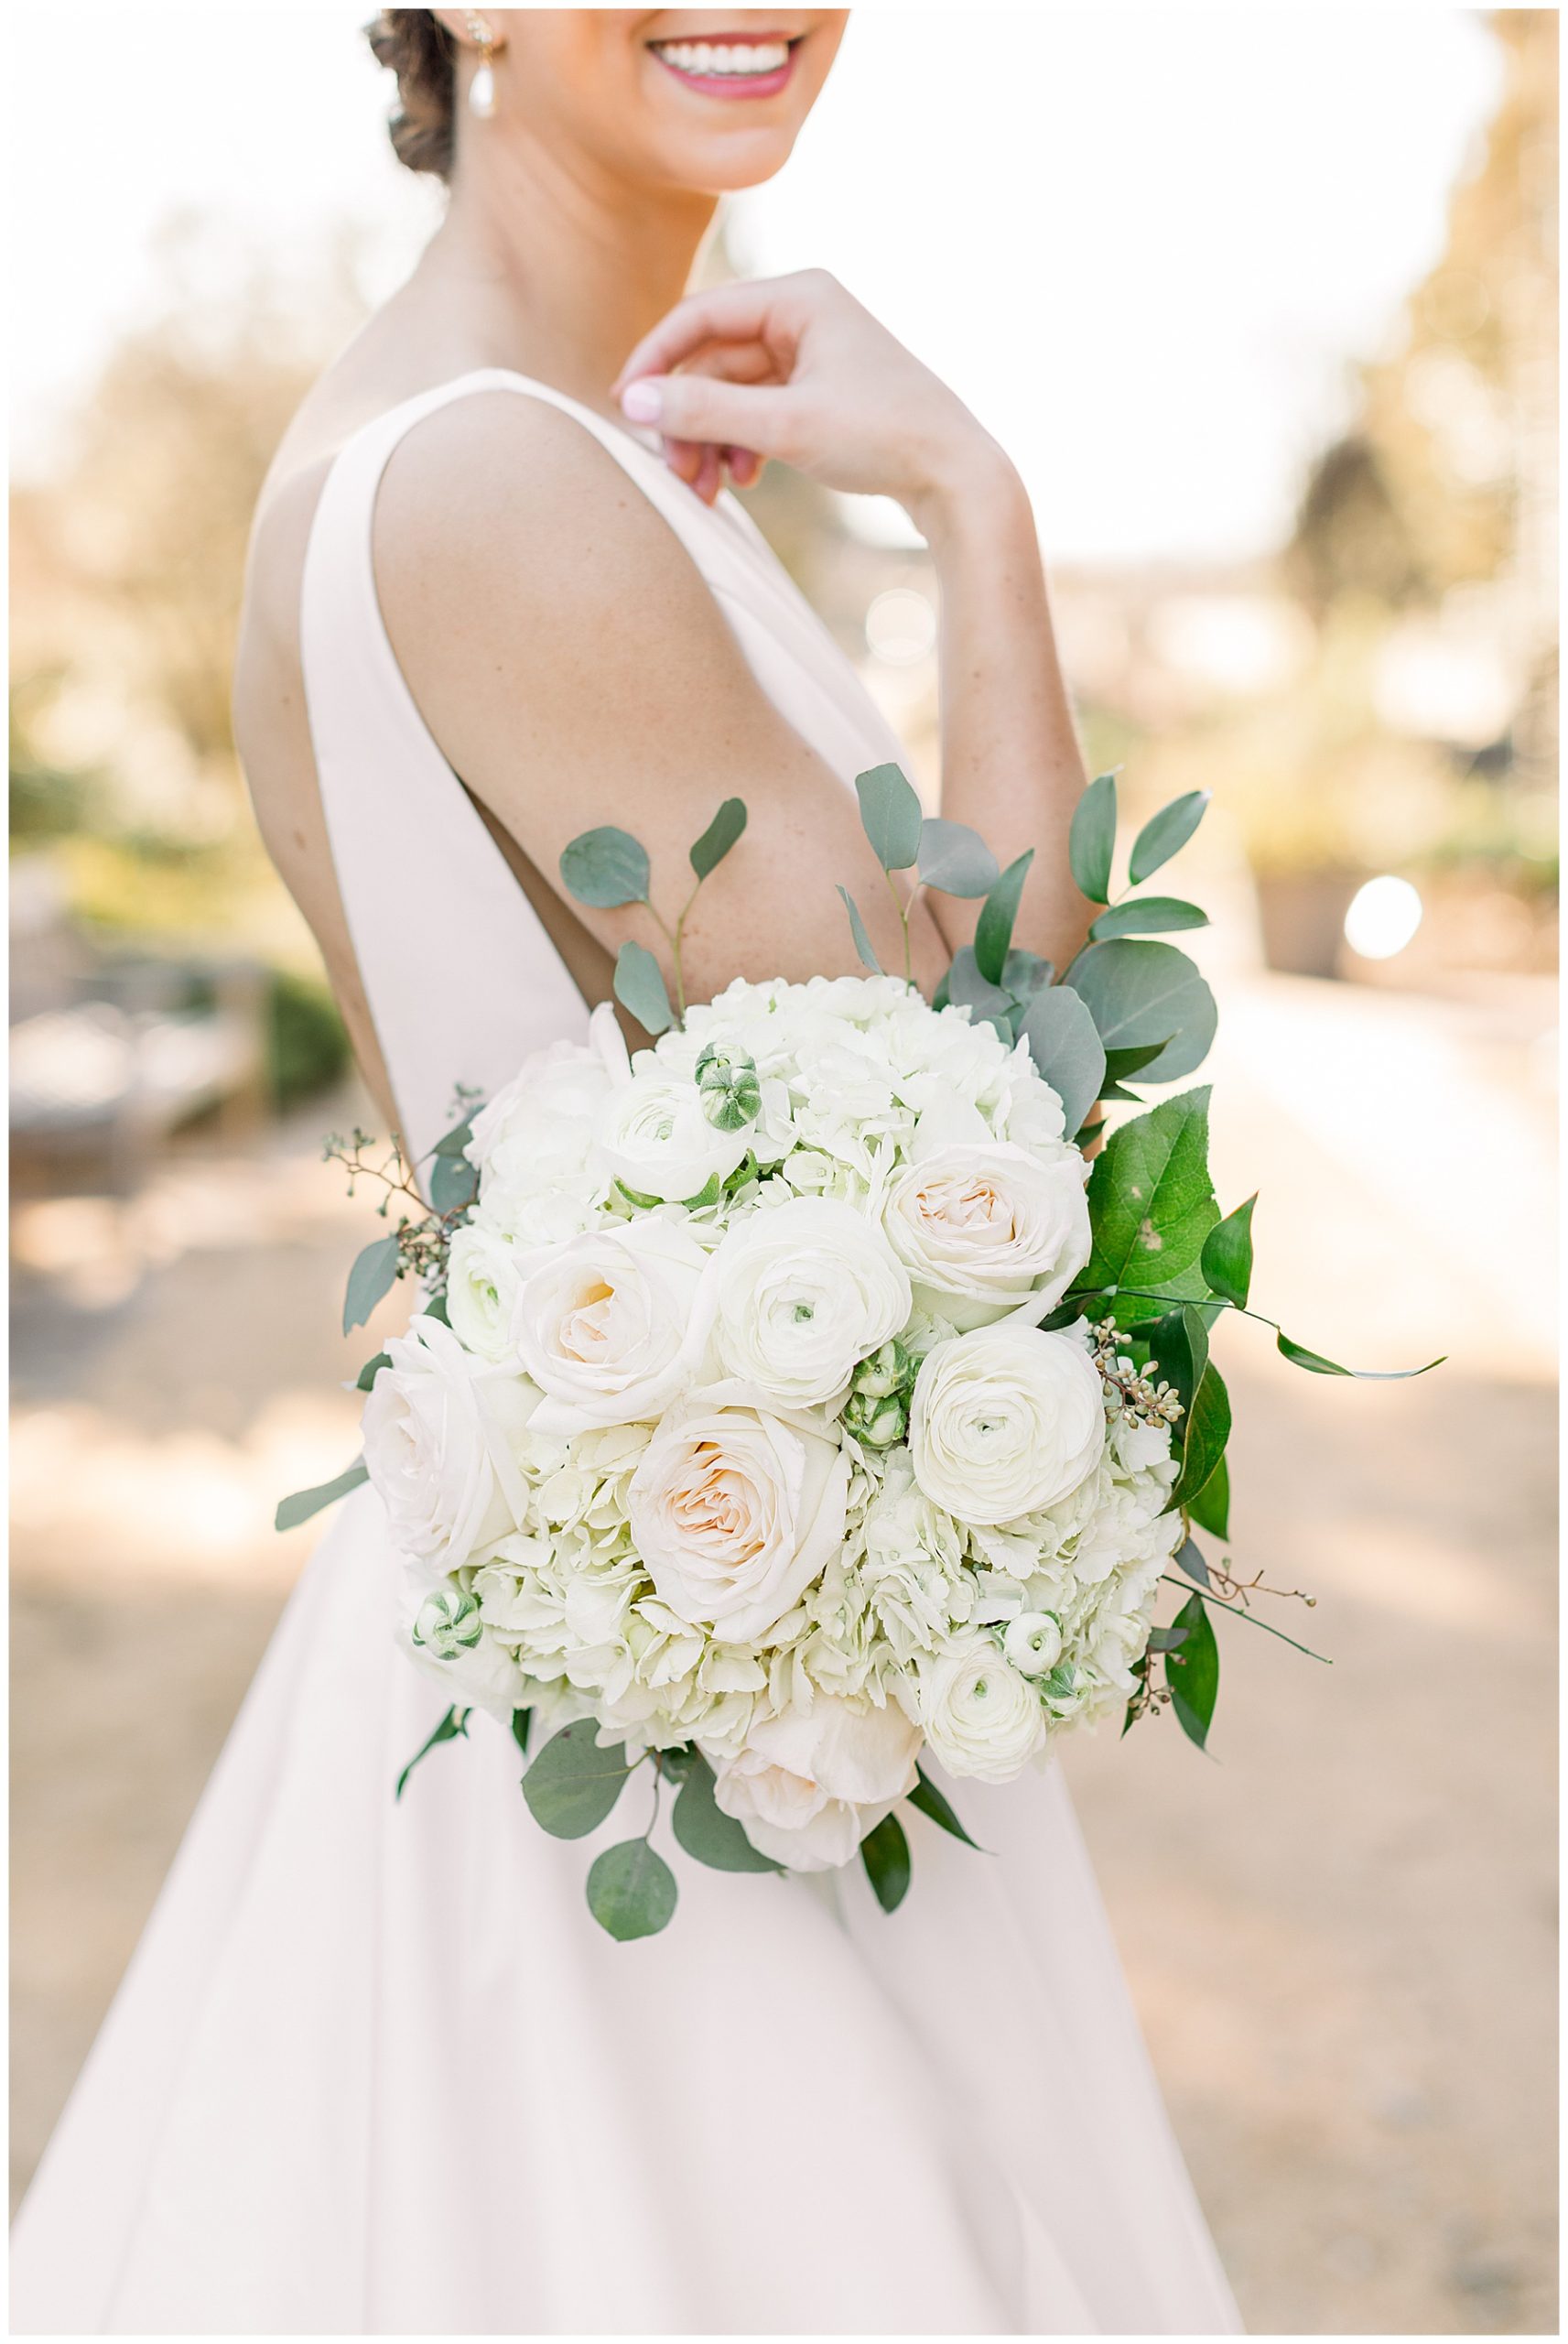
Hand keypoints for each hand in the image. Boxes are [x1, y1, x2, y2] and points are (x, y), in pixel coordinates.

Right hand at [612, 270, 1012, 530]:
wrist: (957, 477)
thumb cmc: (883, 437)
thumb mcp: (786, 426)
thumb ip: (706, 412)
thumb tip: (634, 403)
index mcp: (800, 296)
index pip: (700, 315)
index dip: (655, 361)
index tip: (624, 409)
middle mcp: (804, 315)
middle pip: (712, 362)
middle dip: (688, 419)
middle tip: (674, 473)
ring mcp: (812, 355)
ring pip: (731, 394)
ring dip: (710, 441)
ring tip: (706, 491)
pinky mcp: (819, 394)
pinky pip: (757, 413)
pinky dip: (739, 446)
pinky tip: (742, 481)